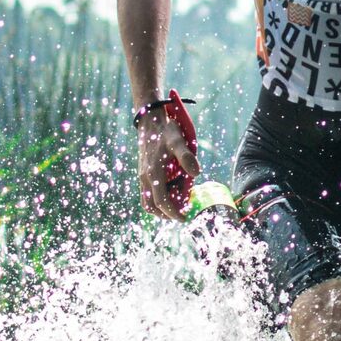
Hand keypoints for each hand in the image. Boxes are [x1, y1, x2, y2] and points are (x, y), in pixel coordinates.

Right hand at [137, 90, 200, 220]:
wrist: (150, 121)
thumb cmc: (166, 131)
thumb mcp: (179, 141)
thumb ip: (187, 157)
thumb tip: (197, 173)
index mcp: (153, 173)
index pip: (161, 201)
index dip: (172, 213)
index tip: (184, 218)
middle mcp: (145, 177)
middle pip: (152, 206)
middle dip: (167, 213)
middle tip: (183, 214)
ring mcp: (143, 176)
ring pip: (148, 201)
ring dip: (161, 207)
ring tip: (179, 203)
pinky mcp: (143, 173)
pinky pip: (148, 193)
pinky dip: (158, 198)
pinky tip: (173, 190)